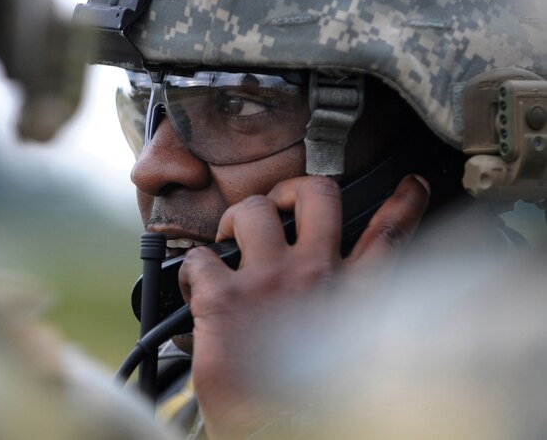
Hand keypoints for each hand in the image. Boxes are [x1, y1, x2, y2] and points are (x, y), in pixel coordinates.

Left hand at [179, 175, 430, 438]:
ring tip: (226, 237)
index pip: (389, 236)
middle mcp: (317, 279)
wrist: (274, 436)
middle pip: (318, 196)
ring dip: (236, 216)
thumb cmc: (302, 404)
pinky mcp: (225, 299)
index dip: (403, 204)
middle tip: (276, 205)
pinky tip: (193, 287)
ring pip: (253, 210)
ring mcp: (269, 282)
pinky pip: (201, 257)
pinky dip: (191, 268)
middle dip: (292, 189)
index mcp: (353, 298)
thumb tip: (322, 295)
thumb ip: (340, 315)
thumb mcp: (343, 354)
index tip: (409, 186)